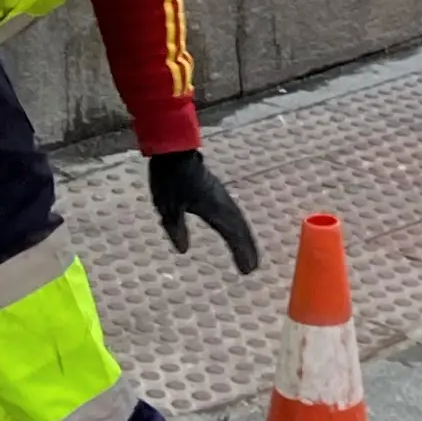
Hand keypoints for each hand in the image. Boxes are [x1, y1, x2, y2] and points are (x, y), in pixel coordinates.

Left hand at [148, 151, 259, 274]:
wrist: (175, 150)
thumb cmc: (170, 178)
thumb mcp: (168, 206)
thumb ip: (176, 228)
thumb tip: (183, 250)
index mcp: (213, 209)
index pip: (231, 235)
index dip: (240, 252)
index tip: (248, 270)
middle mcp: (222, 204)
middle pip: (240, 229)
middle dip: (247, 248)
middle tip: (253, 267)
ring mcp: (221, 196)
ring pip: (238, 220)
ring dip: (245, 237)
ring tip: (249, 253)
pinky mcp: (216, 191)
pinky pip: (232, 212)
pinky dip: (238, 226)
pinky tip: (235, 229)